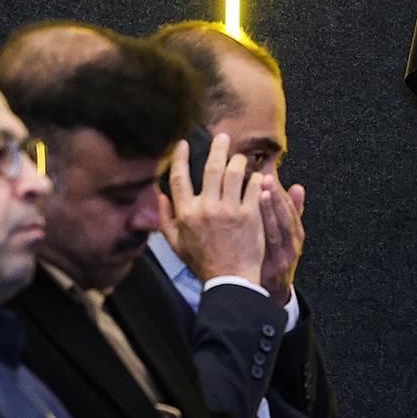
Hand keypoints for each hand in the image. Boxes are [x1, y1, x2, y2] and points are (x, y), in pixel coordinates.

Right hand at [163, 133, 265, 285]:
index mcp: (186, 213)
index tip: (183, 143)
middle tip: (223, 137)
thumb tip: (159, 194)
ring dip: (238, 161)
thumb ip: (164, 218)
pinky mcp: (249, 215)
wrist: (229, 280)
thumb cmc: (202, 262)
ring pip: (234, 172)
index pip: (179, 177)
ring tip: (241, 159)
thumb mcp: (176, 243)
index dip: (180, 157)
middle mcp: (206, 208)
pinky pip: (253, 187)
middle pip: (211, 167)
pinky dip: (256, 178)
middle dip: (217, 147)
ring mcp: (229, 210)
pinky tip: (257, 176)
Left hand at [257, 175, 306, 307]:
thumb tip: (299, 186)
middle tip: (266, 177)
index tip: (270, 172)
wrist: (262, 293)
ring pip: (276, 232)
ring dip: (270, 211)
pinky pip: (262, 249)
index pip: (291, 210)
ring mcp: (279, 260)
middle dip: (277, 198)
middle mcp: (291, 248)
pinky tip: (246, 219)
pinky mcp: (266, 270)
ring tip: (261, 191)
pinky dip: (257, 233)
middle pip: (286, 220)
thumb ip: (292, 212)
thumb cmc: (272, 257)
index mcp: (295, 237)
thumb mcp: (286, 236)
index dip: (282, 191)